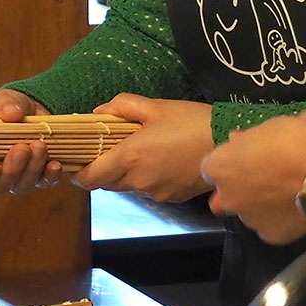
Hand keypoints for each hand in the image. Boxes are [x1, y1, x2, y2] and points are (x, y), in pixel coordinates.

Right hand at [0, 88, 64, 194]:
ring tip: (39, 146)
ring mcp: (16, 179)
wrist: (31, 109)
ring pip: (22, 185)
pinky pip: (44, 182)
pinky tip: (55, 164)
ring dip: (32, 169)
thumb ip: (2, 105)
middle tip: (22, 148)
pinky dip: (50, 175)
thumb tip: (11, 114)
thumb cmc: (5, 107)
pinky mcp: (37, 177)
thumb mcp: (2, 100)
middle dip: (12, 170)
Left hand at [73, 93, 213, 202]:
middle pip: (106, 183)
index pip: (89, 177)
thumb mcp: (155, 106)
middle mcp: (138, 181)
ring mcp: (155, 193)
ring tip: (141, 151)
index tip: (76, 162)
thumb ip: (121, 107)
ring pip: (128, 187)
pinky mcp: (170, 198)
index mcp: (129, 157)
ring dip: (127, 173)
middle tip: (110, 150)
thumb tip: (98, 113)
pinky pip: (148, 190)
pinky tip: (162, 161)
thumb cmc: (191, 121)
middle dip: (103, 169)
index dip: (78, 173)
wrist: (228, 143)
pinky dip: (147, 178)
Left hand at [201, 116, 305, 244]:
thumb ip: (245, 139)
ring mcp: (248, 219)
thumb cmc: (294, 141)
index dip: (230, 162)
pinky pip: (269, 226)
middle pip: (225, 195)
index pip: (212, 167)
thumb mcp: (267, 127)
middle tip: (263, 178)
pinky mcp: (270, 235)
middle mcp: (226, 197)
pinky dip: (277, 219)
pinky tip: (294, 207)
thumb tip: (235, 140)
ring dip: (258, 204)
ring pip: (247, 212)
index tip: (247, 157)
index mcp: (219, 167)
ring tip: (284, 193)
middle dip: (238, 188)